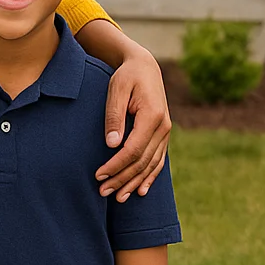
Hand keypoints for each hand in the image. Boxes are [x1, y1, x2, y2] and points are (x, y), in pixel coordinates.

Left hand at [96, 40, 170, 200]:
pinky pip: (158, 161)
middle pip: (142, 162)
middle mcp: (163, 127)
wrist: (145, 67)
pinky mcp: (162, 135)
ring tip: (118, 197)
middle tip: (102, 191)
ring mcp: (165, 133)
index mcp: (153, 117)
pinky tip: (141, 190)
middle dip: (122, 179)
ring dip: (134, 182)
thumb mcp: (116, 90)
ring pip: (151, 165)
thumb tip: (112, 145)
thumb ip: (114, 116)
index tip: (99, 175)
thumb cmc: (126, 76)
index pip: (133, 150)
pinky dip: (149, 177)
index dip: (116, 165)